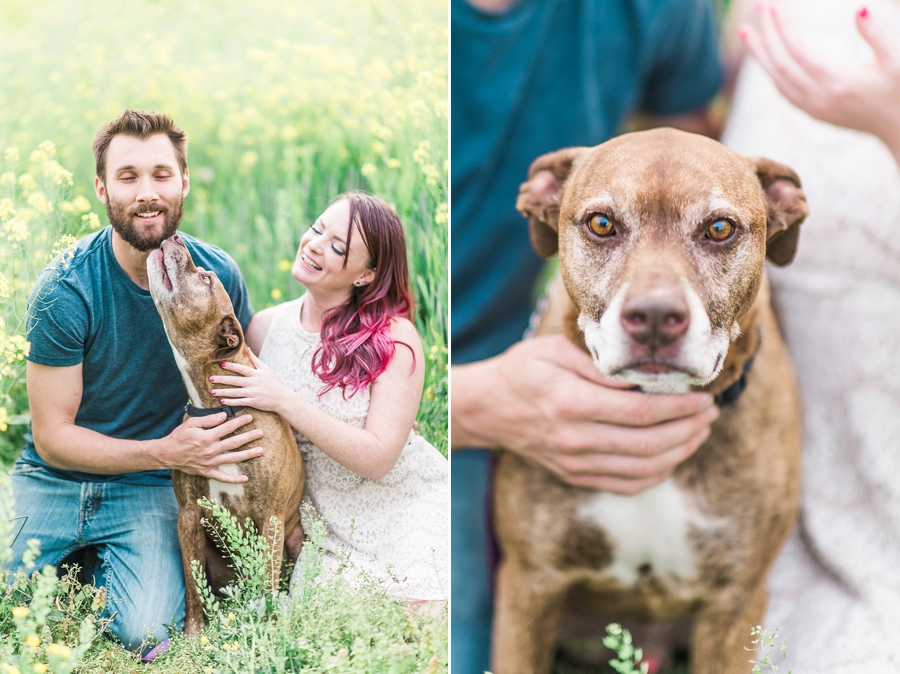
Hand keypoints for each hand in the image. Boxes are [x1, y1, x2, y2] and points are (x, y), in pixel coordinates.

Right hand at [161, 412, 263, 482]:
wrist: (167, 454)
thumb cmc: (179, 436)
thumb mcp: (191, 423)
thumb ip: (208, 419)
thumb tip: (224, 415)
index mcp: (207, 437)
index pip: (228, 428)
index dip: (240, 422)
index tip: (250, 417)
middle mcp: (211, 450)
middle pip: (234, 443)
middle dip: (249, 436)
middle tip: (261, 432)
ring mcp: (210, 462)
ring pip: (233, 458)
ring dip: (248, 454)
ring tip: (260, 450)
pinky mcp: (207, 471)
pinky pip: (222, 477)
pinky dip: (234, 479)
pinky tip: (245, 478)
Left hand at [210, 352, 291, 413]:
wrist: (282, 398)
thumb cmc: (273, 383)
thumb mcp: (266, 369)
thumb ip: (255, 360)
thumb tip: (248, 348)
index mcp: (256, 374)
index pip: (241, 369)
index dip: (231, 366)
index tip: (221, 364)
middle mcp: (253, 383)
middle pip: (235, 380)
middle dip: (222, 379)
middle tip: (210, 378)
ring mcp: (253, 393)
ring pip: (235, 392)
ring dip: (223, 392)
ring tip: (212, 391)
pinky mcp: (254, 402)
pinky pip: (240, 402)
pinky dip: (231, 402)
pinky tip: (222, 401)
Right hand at [452, 334, 718, 493]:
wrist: (488, 409)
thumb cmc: (524, 371)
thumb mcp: (557, 350)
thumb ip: (601, 363)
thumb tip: (647, 372)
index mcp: (571, 403)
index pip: (641, 411)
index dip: (680, 407)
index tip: (703, 396)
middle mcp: (575, 439)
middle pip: (649, 444)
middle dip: (689, 429)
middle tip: (710, 412)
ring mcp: (575, 463)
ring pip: (643, 469)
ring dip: (680, 452)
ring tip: (699, 432)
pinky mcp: (576, 476)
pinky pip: (627, 484)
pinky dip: (657, 473)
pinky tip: (673, 454)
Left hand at [739, 3, 899, 160]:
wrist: (899, 127)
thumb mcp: (898, 61)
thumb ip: (879, 35)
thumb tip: (860, 9)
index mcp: (837, 82)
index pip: (798, 50)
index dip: (782, 26)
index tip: (771, 5)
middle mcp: (818, 97)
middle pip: (780, 63)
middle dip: (766, 34)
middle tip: (757, 7)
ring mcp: (812, 107)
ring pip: (776, 78)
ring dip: (760, 54)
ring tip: (747, 32)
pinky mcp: (813, 112)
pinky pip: (783, 89)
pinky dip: (771, 71)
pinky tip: (766, 56)